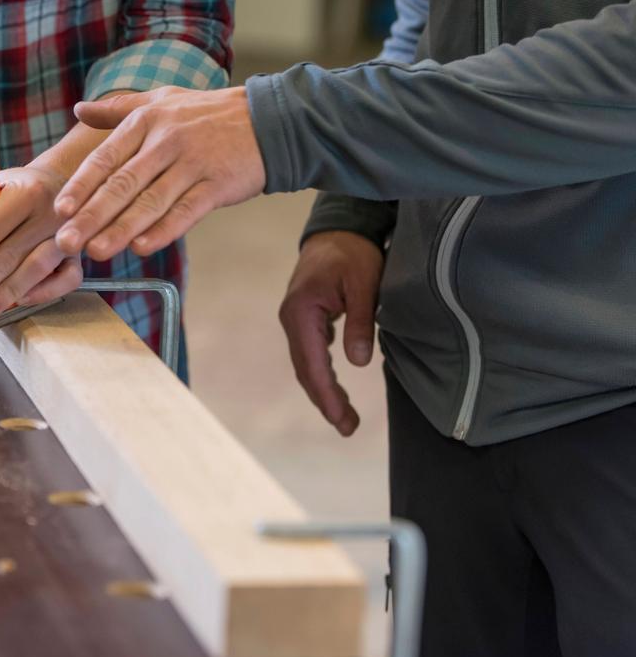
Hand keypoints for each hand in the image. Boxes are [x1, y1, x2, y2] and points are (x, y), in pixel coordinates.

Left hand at [0, 164, 82, 317]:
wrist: (56, 183)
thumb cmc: (9, 191)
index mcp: (23, 192)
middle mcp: (49, 212)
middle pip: (8, 255)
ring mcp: (67, 234)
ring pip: (36, 269)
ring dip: (7, 293)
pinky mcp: (78, 253)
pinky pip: (67, 280)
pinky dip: (43, 293)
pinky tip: (20, 299)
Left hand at [54, 86, 265, 260]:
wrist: (270, 119)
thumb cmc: (208, 113)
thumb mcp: (162, 100)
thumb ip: (118, 108)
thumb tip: (78, 109)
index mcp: (147, 121)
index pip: (105, 157)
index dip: (81, 185)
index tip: (60, 210)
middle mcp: (166, 141)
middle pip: (122, 184)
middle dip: (91, 216)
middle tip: (66, 242)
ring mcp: (193, 164)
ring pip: (150, 202)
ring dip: (121, 229)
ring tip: (96, 251)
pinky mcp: (217, 185)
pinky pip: (186, 212)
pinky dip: (163, 231)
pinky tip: (142, 248)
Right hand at [279, 231, 383, 436]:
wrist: (338, 229)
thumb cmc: (352, 253)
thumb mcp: (364, 283)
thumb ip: (360, 321)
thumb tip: (359, 362)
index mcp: (302, 311)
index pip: (313, 364)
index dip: (327, 396)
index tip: (343, 421)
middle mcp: (292, 319)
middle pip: (305, 370)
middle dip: (325, 401)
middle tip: (347, 427)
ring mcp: (295, 319)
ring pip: (306, 364)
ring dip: (323, 390)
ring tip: (344, 416)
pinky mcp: (304, 318)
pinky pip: (310, 353)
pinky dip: (322, 373)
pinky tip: (335, 387)